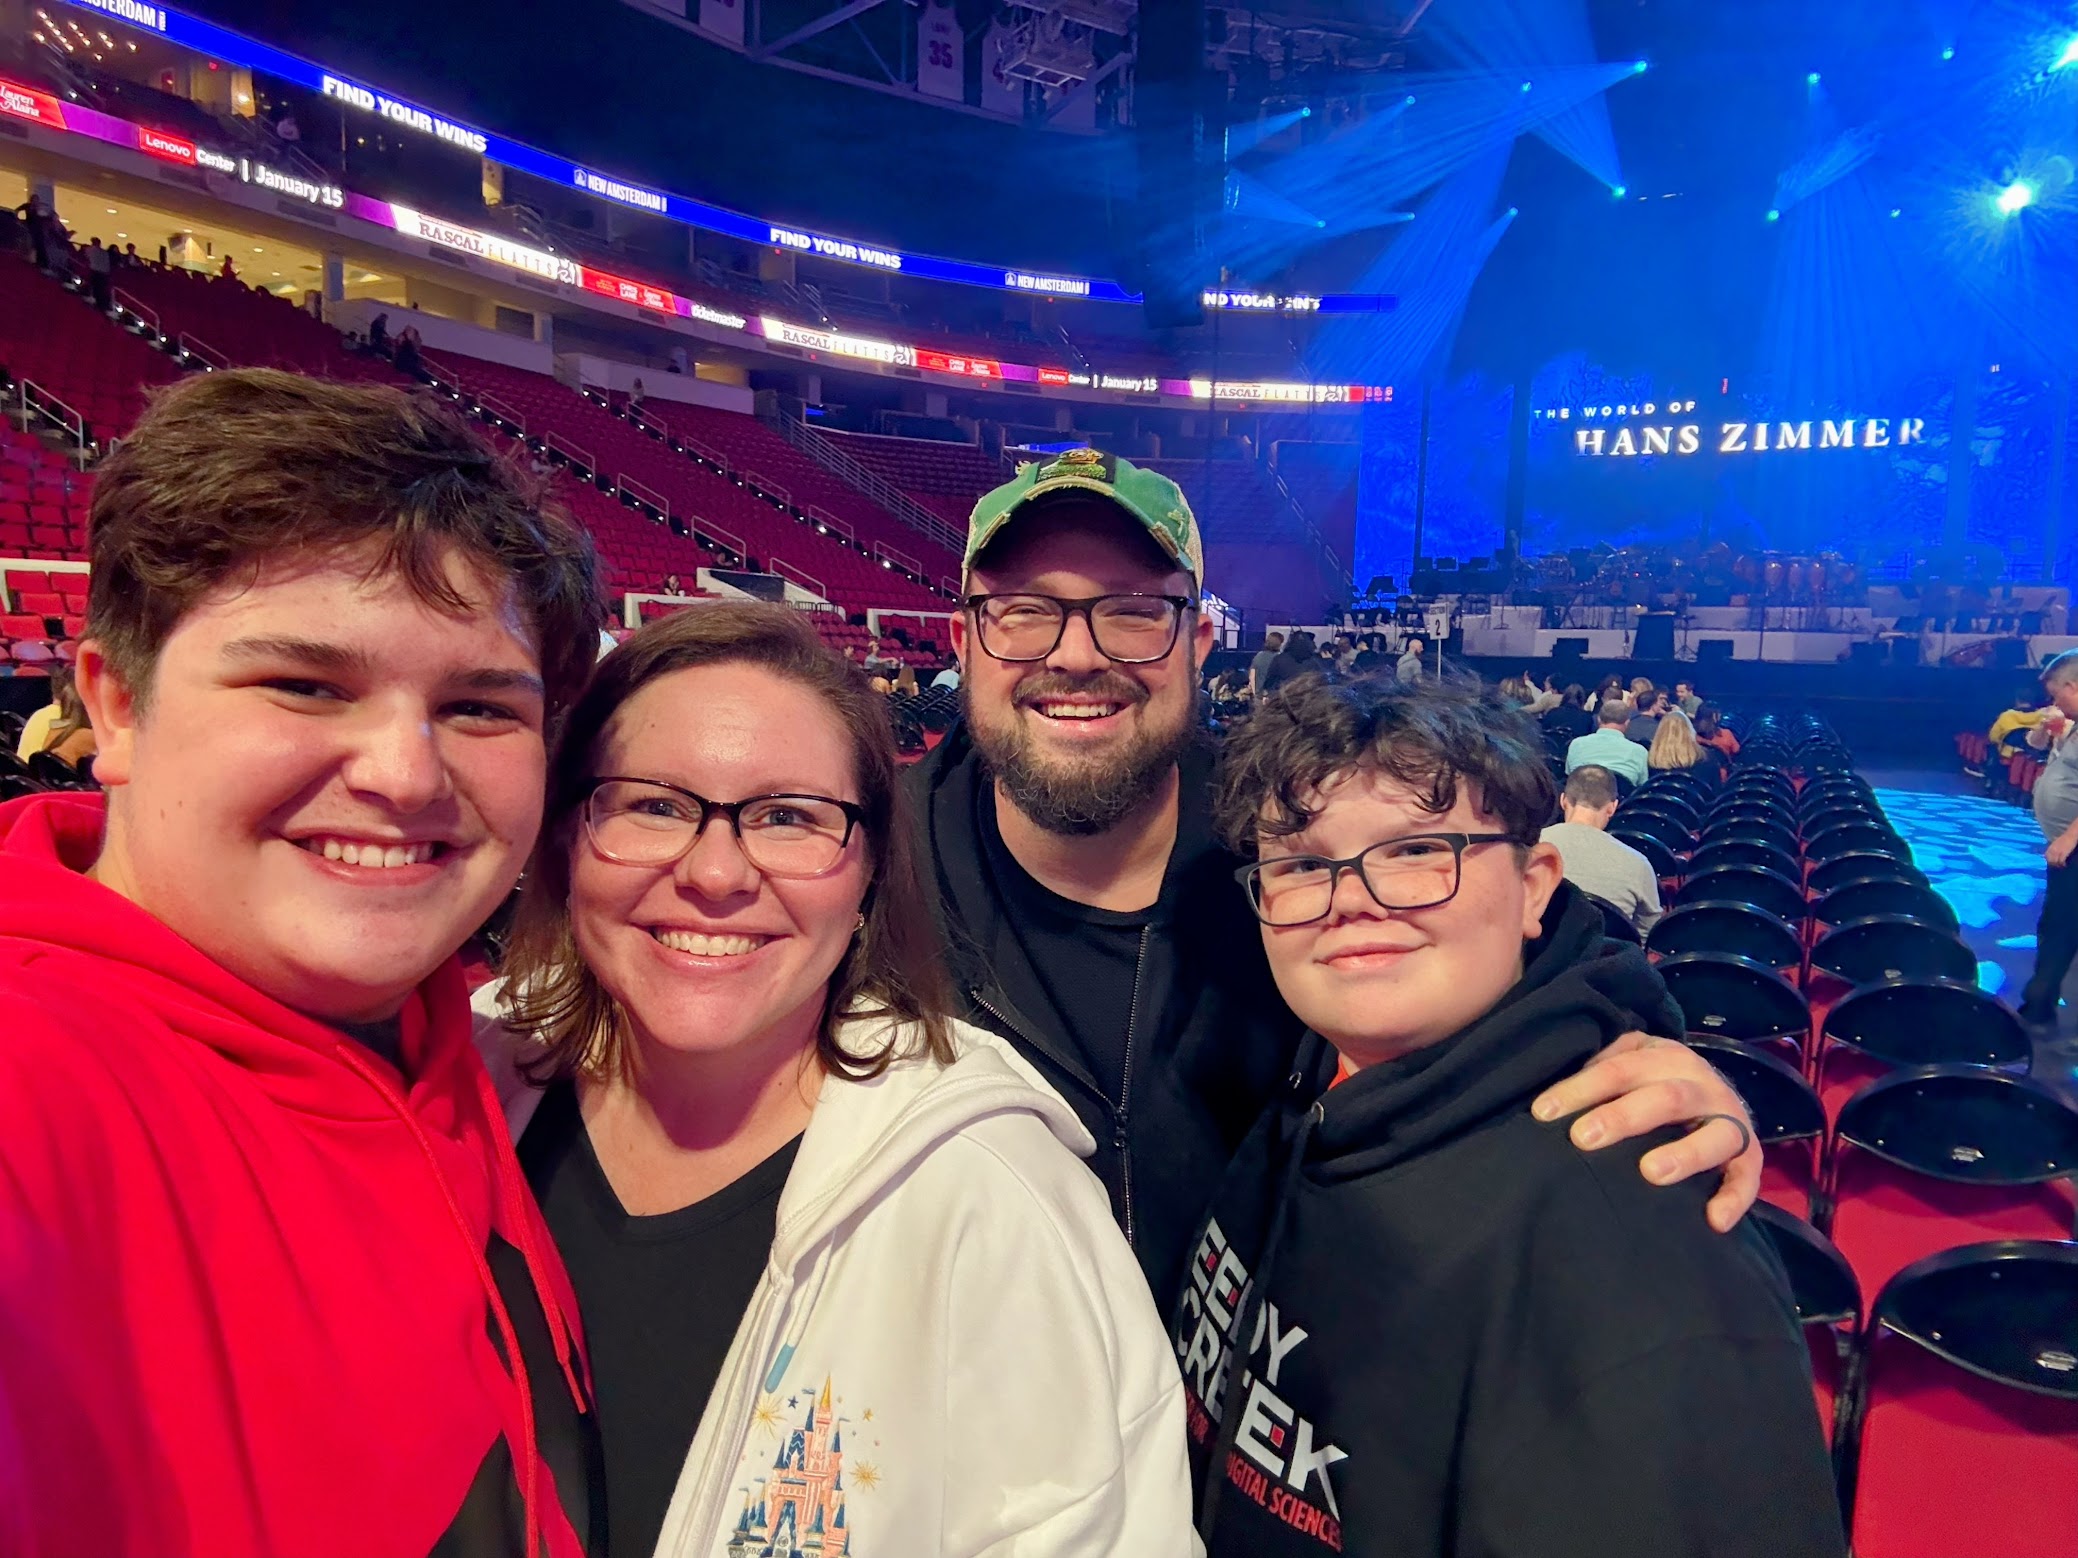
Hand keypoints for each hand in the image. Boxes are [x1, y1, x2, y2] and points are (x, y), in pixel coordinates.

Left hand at [1531, 1031, 1760, 1232]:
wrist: (1711, 1090)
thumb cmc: (1648, 1083)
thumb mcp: (1627, 1063)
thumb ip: (1597, 1072)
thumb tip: (1546, 1103)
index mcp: (1663, 1058)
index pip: (1616, 1070)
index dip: (1579, 1089)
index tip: (1543, 1113)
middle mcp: (1700, 1084)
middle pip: (1663, 1098)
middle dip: (1622, 1117)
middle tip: (1583, 1138)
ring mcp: (1729, 1118)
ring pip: (1714, 1134)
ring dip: (1684, 1153)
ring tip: (1650, 1172)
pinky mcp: (1750, 1156)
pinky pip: (1748, 1178)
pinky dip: (1734, 1198)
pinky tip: (1713, 1220)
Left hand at [2051, 830, 2077, 868]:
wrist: (2070, 835)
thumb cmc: (2064, 839)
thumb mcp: (2055, 844)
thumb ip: (2053, 849)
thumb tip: (2052, 855)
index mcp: (2050, 848)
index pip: (2046, 857)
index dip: (2049, 861)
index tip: (2052, 863)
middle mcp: (2052, 850)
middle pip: (2050, 860)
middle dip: (2053, 864)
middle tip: (2057, 866)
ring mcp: (2057, 852)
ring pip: (2055, 862)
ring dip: (2058, 865)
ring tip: (2061, 866)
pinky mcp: (2063, 853)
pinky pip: (2061, 861)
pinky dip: (2063, 864)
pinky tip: (2065, 864)